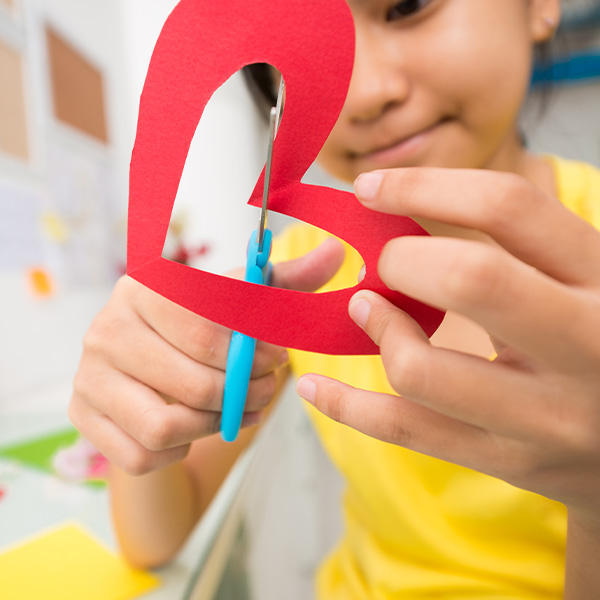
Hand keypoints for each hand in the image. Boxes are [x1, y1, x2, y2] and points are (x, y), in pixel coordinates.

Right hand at [70, 237, 343, 474]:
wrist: (148, 372)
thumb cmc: (200, 333)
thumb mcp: (240, 304)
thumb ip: (283, 281)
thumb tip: (336, 250)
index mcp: (143, 289)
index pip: (205, 329)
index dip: (253, 353)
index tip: (279, 360)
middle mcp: (106, 328)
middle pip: (191, 382)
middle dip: (242, 395)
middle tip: (264, 393)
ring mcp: (88, 376)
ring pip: (165, 425)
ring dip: (213, 425)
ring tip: (234, 411)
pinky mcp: (83, 417)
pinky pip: (141, 454)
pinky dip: (178, 450)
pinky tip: (193, 428)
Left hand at [297, 167, 599, 523]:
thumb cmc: (596, 341)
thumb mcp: (578, 280)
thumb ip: (510, 248)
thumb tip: (400, 217)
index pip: (507, 206)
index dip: (423, 187)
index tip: (371, 187)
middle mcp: (585, 344)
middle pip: (469, 278)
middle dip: (401, 260)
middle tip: (384, 263)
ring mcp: (544, 415)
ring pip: (421, 368)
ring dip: (377, 329)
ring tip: (366, 312)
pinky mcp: (506, 460)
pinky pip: (405, 430)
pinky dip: (347, 406)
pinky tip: (316, 387)